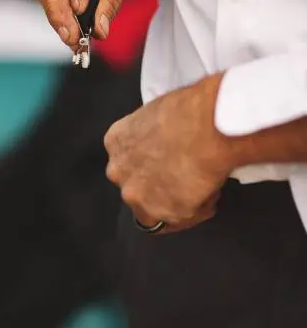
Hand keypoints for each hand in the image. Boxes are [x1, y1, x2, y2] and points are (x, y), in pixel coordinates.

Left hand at [105, 74, 235, 232]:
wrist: (207, 128)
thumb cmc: (188, 109)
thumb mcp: (157, 113)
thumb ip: (154, 134)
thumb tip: (170, 141)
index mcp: (116, 140)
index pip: (127, 160)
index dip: (148, 163)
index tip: (166, 161)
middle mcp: (118, 171)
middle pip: (136, 185)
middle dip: (156, 184)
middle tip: (183, 176)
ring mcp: (138, 195)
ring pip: (155, 207)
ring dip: (176, 200)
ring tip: (202, 186)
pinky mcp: (164, 214)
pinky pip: (183, 218)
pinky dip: (198, 209)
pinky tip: (211, 191)